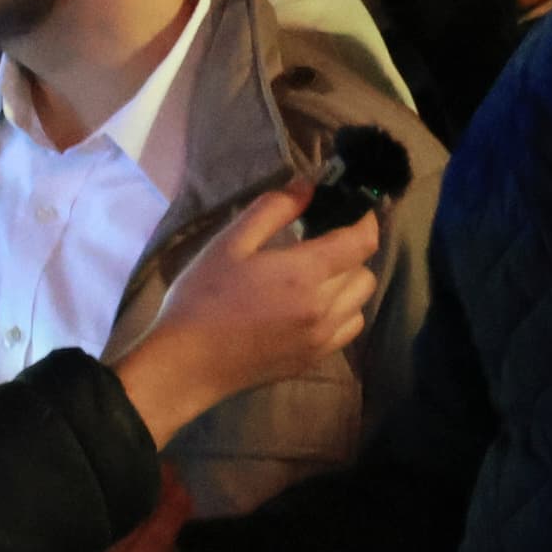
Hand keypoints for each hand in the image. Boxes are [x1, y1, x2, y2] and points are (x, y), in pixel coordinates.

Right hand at [111, 186, 384, 446]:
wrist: (186, 365)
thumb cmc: (201, 299)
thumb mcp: (230, 243)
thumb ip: (273, 209)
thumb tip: (308, 187)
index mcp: (305, 274)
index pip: (362, 242)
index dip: (365, 221)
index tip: (352, 210)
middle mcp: (323, 308)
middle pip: (365, 272)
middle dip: (351, 253)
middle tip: (320, 244)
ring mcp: (321, 339)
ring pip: (360, 303)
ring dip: (348, 284)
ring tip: (317, 277)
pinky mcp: (312, 360)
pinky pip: (347, 330)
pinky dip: (341, 313)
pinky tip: (312, 307)